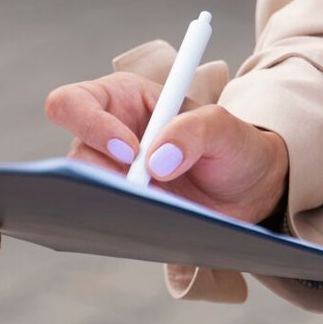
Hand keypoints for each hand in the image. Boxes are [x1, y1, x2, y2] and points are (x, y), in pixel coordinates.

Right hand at [44, 72, 288, 227]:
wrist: (249, 190)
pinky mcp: (123, 207)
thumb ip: (195, 131)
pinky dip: (124, 224)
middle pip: (73, 156)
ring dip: (116, 202)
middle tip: (139, 188)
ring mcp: (112, 177)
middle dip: (100, 175)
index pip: (74, 103)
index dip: (91, 125)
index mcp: (123, 99)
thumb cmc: (233, 146)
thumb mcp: (225, 127)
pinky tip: (154, 224)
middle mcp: (108, 137)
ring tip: (157, 207)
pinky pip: (104, 219)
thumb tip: (156, 161)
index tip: (131, 151)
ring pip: (85, 193)